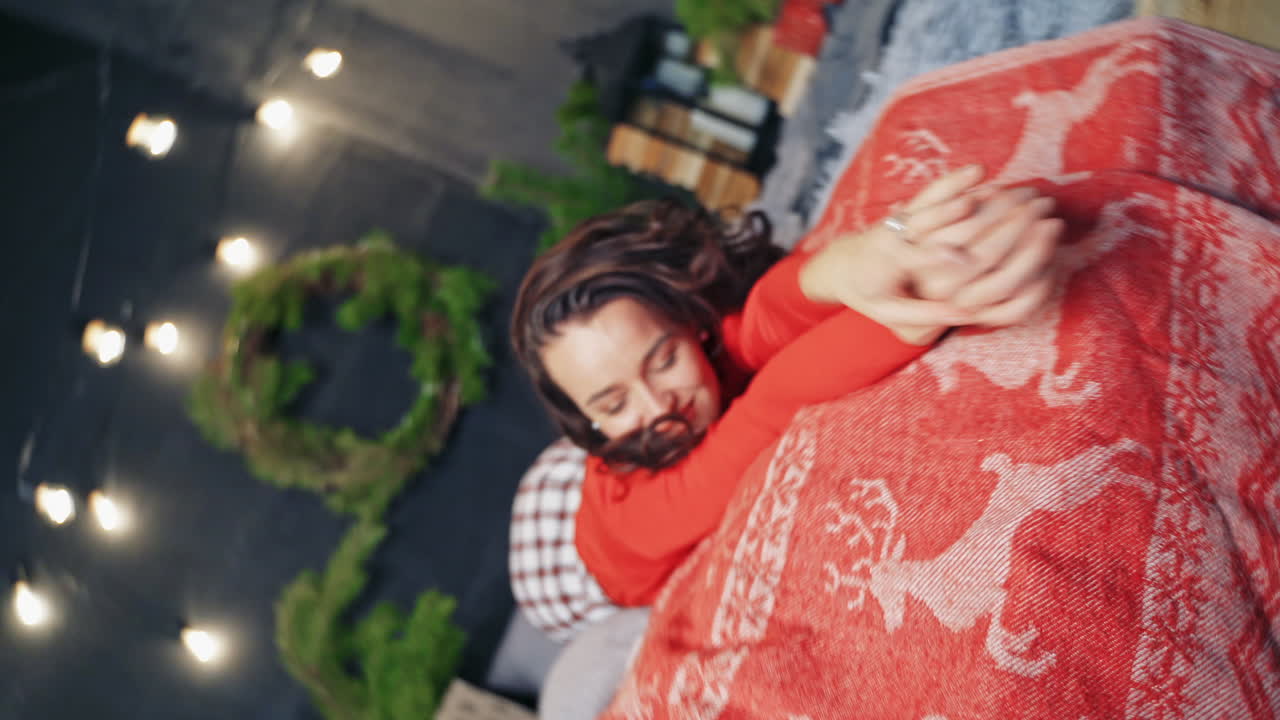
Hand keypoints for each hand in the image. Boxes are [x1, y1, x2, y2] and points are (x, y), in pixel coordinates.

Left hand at [798, 165, 1063, 342]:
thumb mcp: (887, 312)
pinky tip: (979, 171)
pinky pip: (933, 191)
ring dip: (967, 195)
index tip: (965, 258)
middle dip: (966, 219)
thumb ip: (924, 314)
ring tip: (1002, 192)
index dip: (937, 258)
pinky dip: (954, 180)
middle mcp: (893, 236)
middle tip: (1004, 219)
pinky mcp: (910, 206)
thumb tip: (965, 314)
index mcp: (884, 264)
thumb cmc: (869, 294)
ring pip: (934, 204)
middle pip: (931, 225)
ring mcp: (901, 218)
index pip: (913, 259)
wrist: (844, 263)